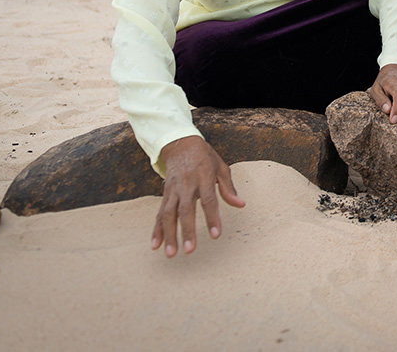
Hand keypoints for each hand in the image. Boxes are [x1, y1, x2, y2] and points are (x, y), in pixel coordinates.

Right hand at [152, 136, 244, 257]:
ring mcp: (173, 190)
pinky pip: (159, 213)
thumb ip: (228, 187)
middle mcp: (186, 184)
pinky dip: (156, 230)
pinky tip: (156, 245)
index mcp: (203, 177)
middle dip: (187, 231)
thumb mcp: (220, 167)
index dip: (212, 218)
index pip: (209, 200)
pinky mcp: (164, 193)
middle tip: (190, 250)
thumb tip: (240, 204)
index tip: (216, 235)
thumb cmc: (204, 157)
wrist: (180, 143)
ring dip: (169, 235)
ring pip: (168, 214)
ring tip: (171, 254)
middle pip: (185, 210)